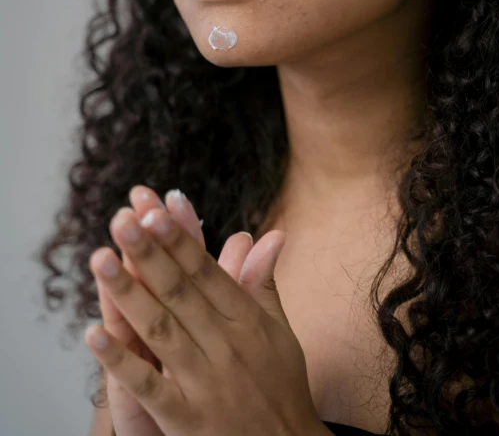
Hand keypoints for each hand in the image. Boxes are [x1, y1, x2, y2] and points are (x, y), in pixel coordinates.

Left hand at [85, 199, 323, 435]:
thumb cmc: (281, 388)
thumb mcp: (281, 332)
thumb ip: (264, 284)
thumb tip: (272, 235)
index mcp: (247, 321)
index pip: (207, 272)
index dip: (180, 239)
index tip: (158, 207)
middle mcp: (226, 346)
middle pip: (180, 292)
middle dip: (149, 253)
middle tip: (123, 219)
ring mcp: (205, 383)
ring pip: (161, 331)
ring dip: (128, 293)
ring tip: (100, 258)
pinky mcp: (187, 420)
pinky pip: (149, 387)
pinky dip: (121, 361)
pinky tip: (94, 334)